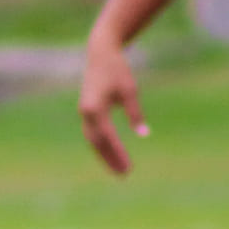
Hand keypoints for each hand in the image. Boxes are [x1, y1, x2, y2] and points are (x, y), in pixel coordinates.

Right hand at [79, 37, 147, 174]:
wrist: (100, 53)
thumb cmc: (117, 70)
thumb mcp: (130, 90)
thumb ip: (135, 113)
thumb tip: (143, 134)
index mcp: (96, 108)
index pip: (108, 137)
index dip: (118, 153)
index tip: (128, 166)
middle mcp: (86, 113)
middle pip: (97, 143)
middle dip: (110, 159)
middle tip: (124, 174)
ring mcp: (84, 113)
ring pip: (93, 140)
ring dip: (104, 155)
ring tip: (118, 168)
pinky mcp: (86, 111)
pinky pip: (92, 133)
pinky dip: (101, 145)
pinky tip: (111, 153)